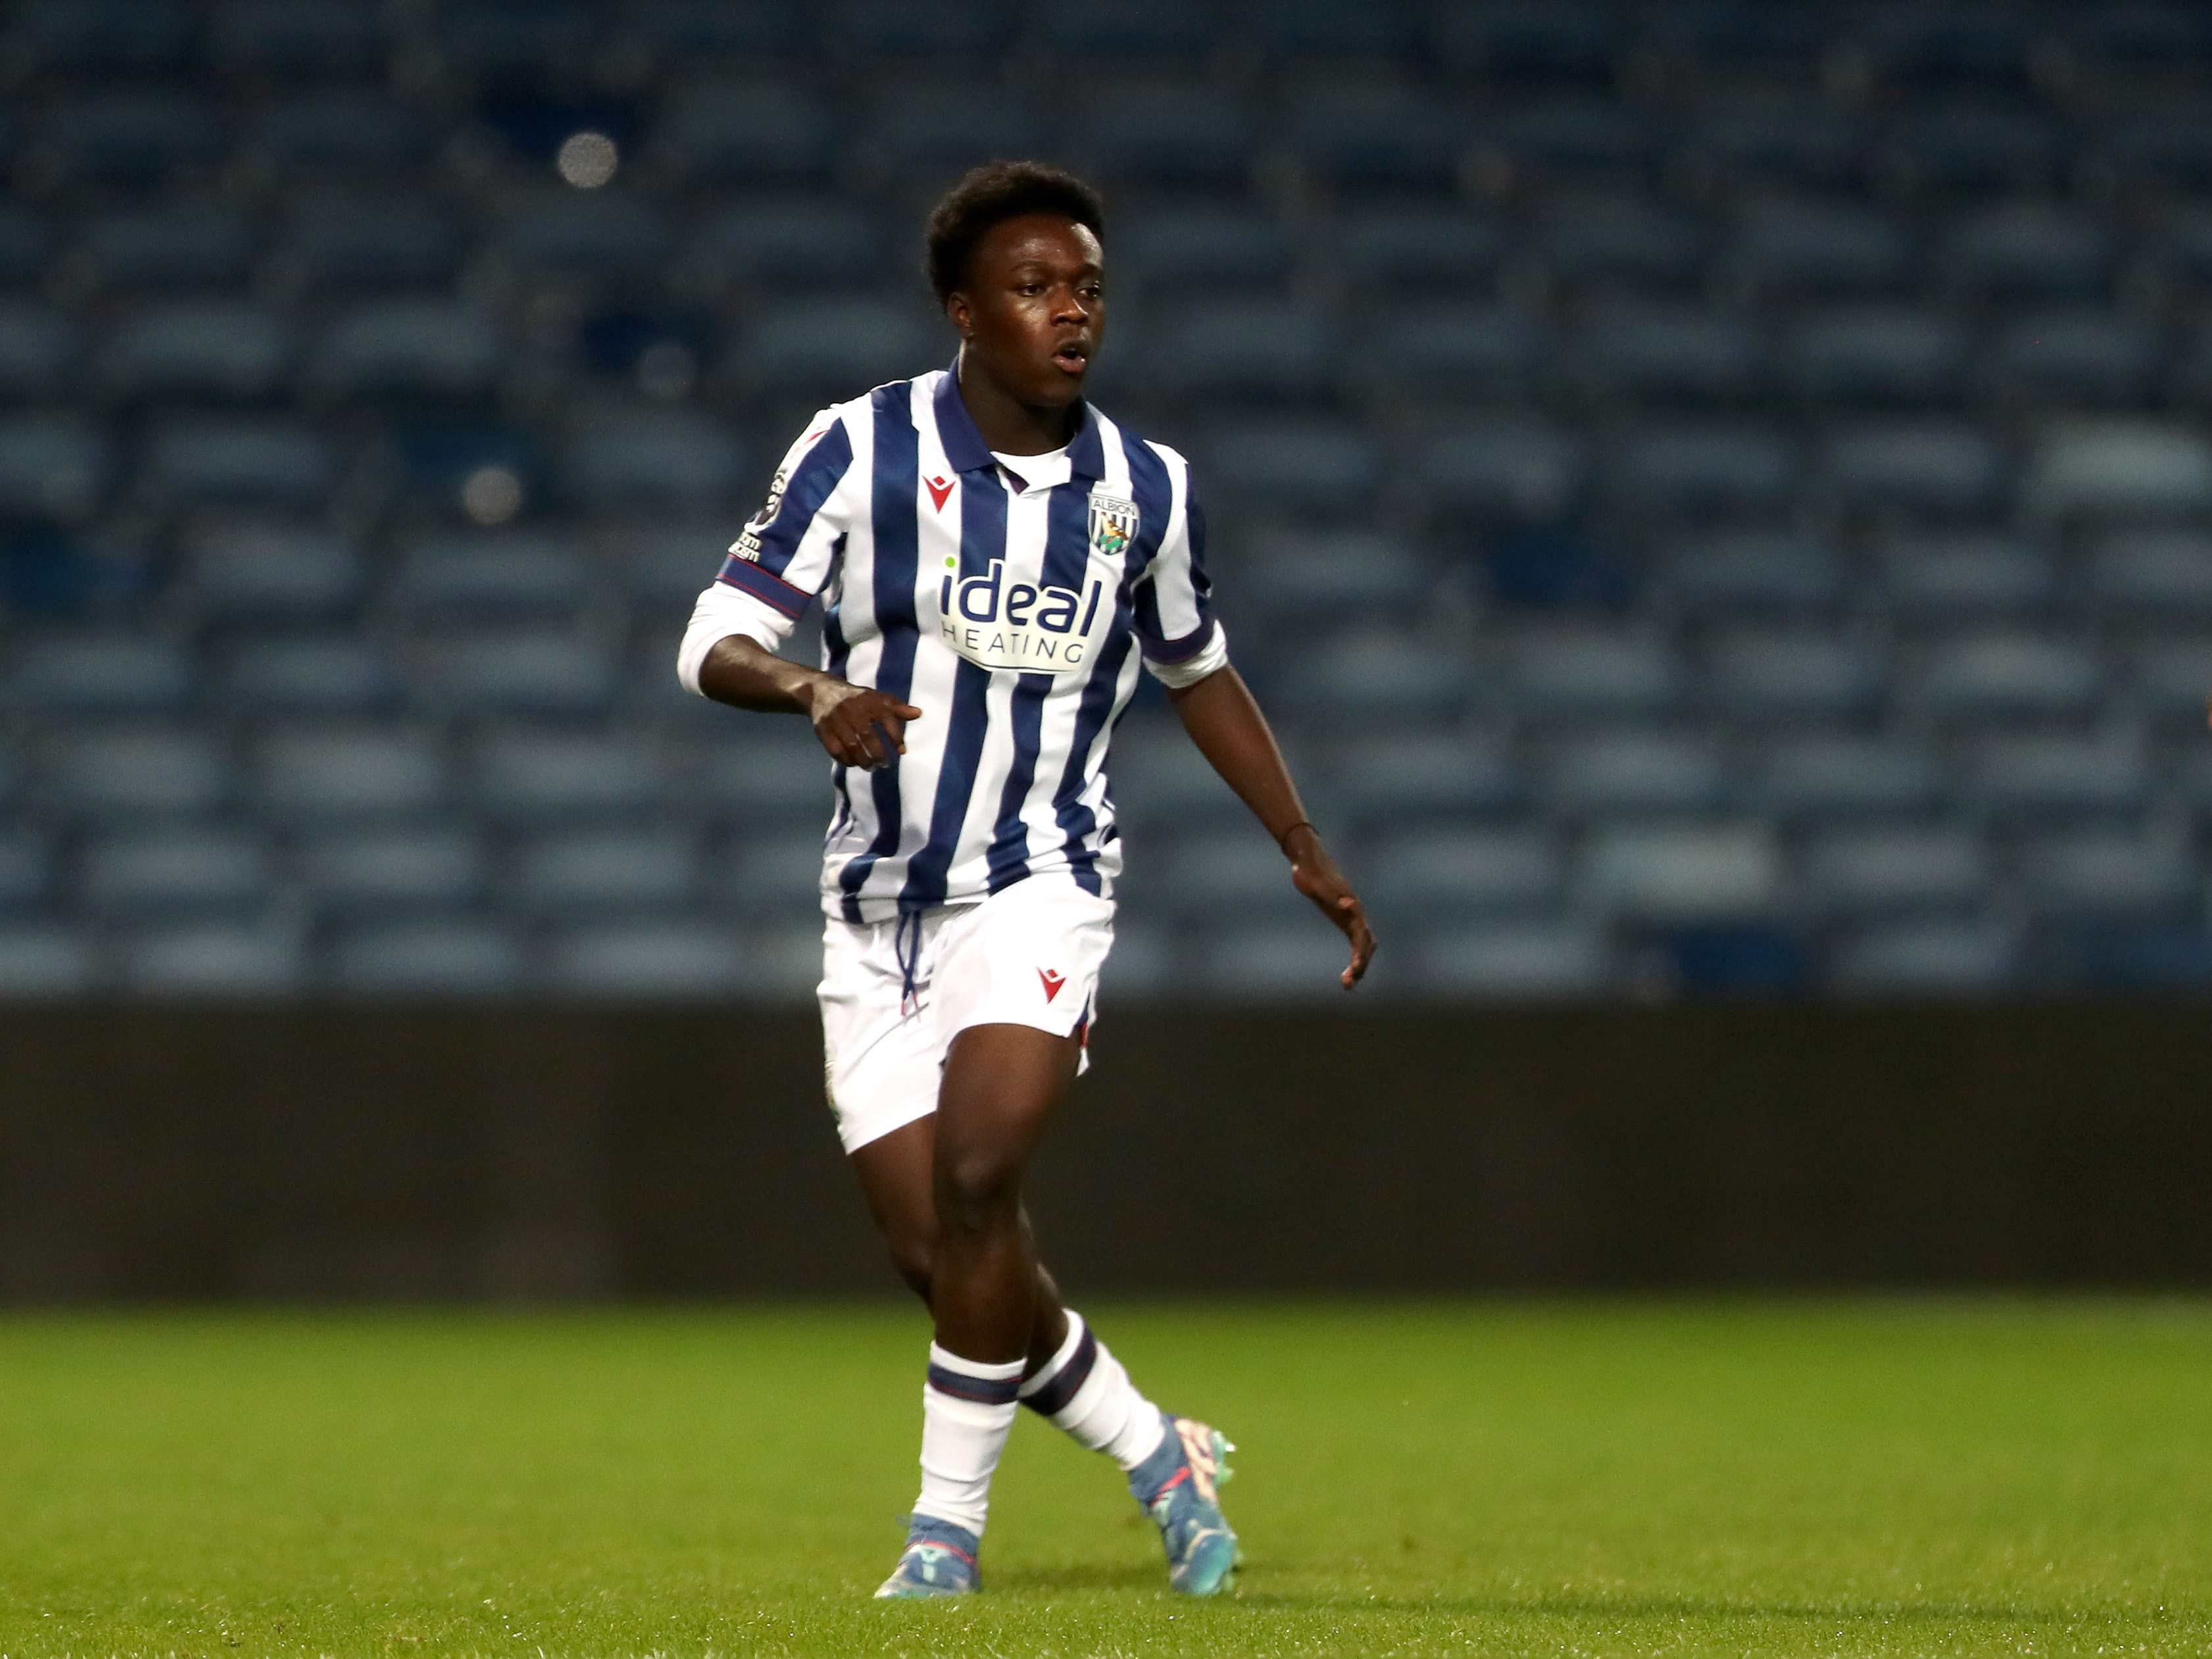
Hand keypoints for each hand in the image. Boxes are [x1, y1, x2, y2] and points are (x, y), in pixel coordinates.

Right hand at [805, 679, 921, 769]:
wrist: (821, 691)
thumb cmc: (857, 699)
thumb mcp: (877, 698)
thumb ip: (897, 707)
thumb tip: (918, 713)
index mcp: (868, 700)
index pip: (886, 718)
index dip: (896, 736)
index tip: (902, 751)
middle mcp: (852, 709)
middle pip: (868, 736)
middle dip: (879, 754)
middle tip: (885, 764)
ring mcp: (835, 720)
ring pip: (852, 746)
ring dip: (864, 760)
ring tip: (871, 767)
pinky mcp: (822, 729)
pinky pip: (835, 750)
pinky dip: (846, 761)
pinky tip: (854, 764)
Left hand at [1282, 824, 1376, 988]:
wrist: (1307, 860)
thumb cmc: (1310, 870)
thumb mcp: (1316, 882)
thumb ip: (1332, 893)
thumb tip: (1349, 904)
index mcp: (1351, 905)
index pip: (1361, 933)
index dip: (1360, 951)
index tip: (1355, 967)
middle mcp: (1355, 912)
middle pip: (1365, 943)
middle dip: (1360, 964)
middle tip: (1348, 983)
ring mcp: (1351, 917)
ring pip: (1362, 946)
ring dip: (1359, 966)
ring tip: (1347, 985)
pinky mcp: (1344, 921)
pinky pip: (1354, 944)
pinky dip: (1354, 960)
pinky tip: (1347, 977)